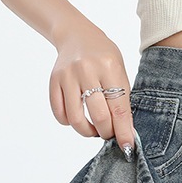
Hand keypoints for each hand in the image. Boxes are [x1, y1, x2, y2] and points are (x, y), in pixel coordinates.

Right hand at [48, 20, 135, 159]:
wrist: (77, 35)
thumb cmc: (103, 57)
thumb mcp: (119, 71)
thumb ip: (122, 99)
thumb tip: (125, 132)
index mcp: (109, 66)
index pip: (119, 107)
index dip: (123, 131)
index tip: (127, 147)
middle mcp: (87, 70)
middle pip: (98, 116)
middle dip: (106, 133)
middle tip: (109, 134)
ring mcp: (67, 75)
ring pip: (76, 119)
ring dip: (87, 132)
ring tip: (94, 130)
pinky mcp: (53, 81)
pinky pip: (60, 113)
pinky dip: (69, 122)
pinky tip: (77, 117)